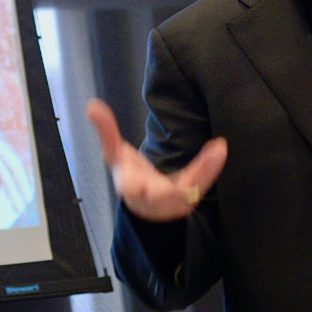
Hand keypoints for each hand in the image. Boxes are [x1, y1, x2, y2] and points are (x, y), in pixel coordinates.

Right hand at [86, 99, 226, 222]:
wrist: (148, 205)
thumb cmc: (130, 176)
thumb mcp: (115, 155)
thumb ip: (106, 132)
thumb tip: (92, 106)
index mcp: (132, 187)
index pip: (131, 188)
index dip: (133, 187)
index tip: (136, 184)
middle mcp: (153, 198)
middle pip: (166, 195)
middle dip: (179, 187)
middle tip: (196, 170)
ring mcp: (174, 200)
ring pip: (190, 190)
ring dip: (205, 170)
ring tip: (218, 149)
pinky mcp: (189, 196)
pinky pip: (202, 184)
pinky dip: (211, 167)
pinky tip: (219, 147)